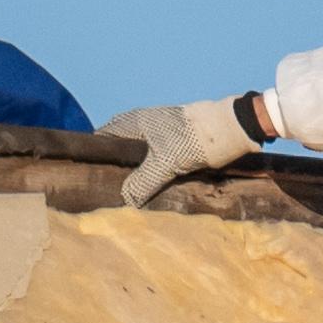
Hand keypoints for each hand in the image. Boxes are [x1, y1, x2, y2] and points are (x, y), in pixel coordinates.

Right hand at [109, 94, 263, 210]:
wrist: (230, 129)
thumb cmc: (193, 140)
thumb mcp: (164, 164)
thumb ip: (141, 183)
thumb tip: (124, 201)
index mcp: (133, 121)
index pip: (103, 138)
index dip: (97, 157)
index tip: (91, 178)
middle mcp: (143, 123)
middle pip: (120, 148)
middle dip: (116, 169)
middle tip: (111, 193)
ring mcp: (159, 132)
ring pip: (138, 155)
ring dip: (136, 173)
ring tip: (130, 195)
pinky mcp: (174, 142)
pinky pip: (154, 159)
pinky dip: (151, 172)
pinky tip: (152, 187)